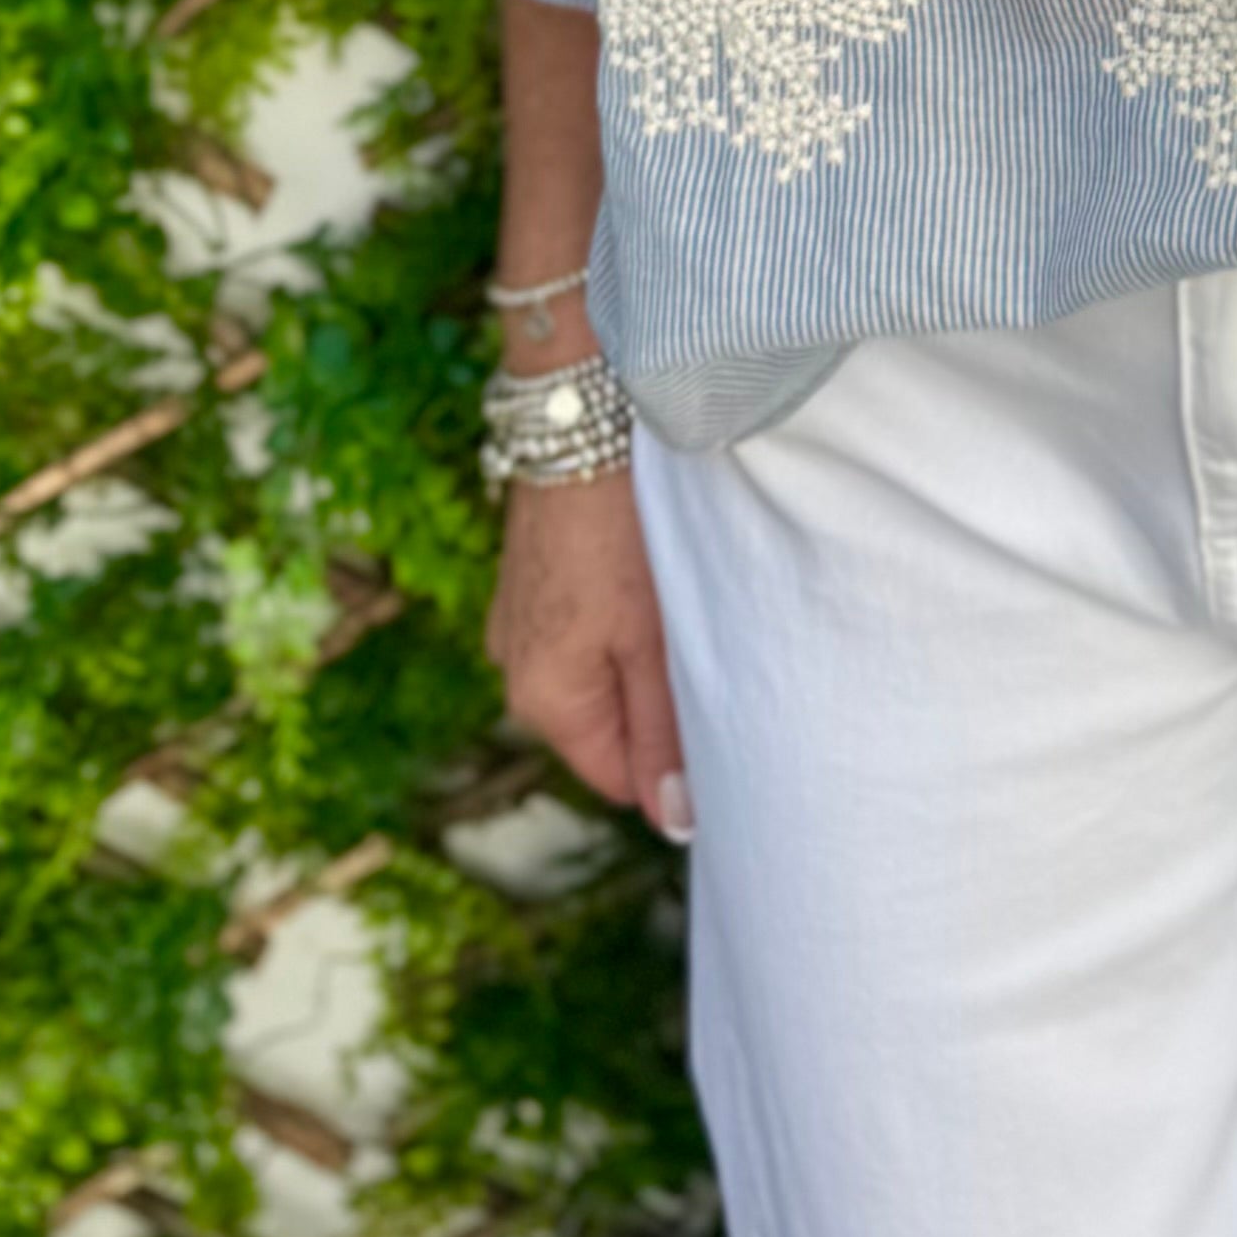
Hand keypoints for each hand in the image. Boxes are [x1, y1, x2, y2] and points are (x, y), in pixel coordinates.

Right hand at [484, 463, 691, 837]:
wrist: (581, 415)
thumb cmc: (622, 530)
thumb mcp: (655, 640)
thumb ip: (664, 732)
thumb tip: (673, 822)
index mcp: (542, 699)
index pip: (618, 778)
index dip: (675, 763)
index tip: (722, 715)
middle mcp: (514, 668)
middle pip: (608, 726)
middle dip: (659, 703)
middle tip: (707, 645)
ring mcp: (516, 620)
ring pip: (599, 673)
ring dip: (642, 655)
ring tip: (680, 601)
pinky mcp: (530, 579)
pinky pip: (583, 628)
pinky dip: (620, 616)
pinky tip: (649, 573)